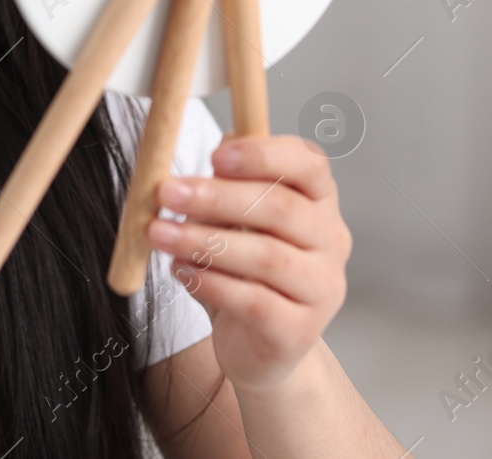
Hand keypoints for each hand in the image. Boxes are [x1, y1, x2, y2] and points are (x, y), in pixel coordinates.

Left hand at [148, 135, 351, 394]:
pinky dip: (211, 283)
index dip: (264, 156)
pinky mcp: (300, 330)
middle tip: (167, 192)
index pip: (309, 165)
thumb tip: (222, 143)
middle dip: (218, 197)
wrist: (259, 348)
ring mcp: (322, 288)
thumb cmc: (245, 272)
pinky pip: (254, 302)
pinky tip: (180, 271)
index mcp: (320, 202)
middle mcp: (332, 241)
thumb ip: (233, 184)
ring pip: (267, 256)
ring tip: (160, 234)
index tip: (213, 155)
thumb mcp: (236, 220)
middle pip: (282, 209)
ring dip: (204, 241)